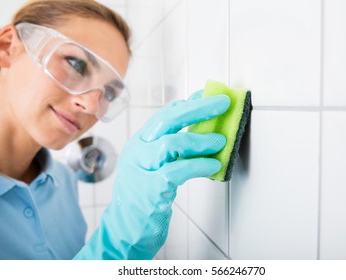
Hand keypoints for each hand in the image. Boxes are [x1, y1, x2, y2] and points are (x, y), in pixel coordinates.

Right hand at [74, 93, 229, 258]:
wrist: (124, 229)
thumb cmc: (144, 196)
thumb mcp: (154, 165)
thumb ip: (172, 148)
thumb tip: (202, 129)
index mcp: (140, 143)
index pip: (165, 114)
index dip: (190, 103)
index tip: (210, 95)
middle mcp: (137, 151)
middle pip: (167, 120)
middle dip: (198, 108)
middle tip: (221, 103)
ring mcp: (141, 169)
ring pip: (171, 143)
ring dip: (201, 140)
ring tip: (220, 142)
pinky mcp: (149, 190)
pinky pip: (177, 171)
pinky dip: (199, 165)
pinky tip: (213, 166)